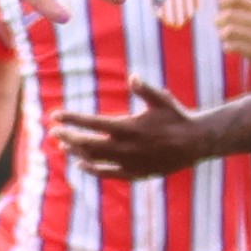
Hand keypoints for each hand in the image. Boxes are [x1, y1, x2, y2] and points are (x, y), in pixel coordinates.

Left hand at [55, 80, 242, 182]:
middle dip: (68, 136)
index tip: (55, 115)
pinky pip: (108, 174)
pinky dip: (92, 169)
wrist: (195, 143)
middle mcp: (126, 147)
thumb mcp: (162, 100)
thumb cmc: (177, 117)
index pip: (92, 122)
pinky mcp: (135, 173)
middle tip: (54, 131)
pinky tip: (80, 164)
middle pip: (88, 143)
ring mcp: (129, 162)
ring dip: (77, 151)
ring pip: (95, 159)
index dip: (71, 119)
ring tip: (63, 145)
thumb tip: (132, 76)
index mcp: (129, 127)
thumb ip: (145, 89)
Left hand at [212, 0, 250, 65]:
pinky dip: (227, 47)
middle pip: (229, 14)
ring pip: (229, 31)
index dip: (224, 1)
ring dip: (222, 34)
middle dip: (219, 21)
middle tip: (220, 26)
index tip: (223, 8)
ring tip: (225, 37)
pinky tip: (230, 47)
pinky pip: (234, 46)